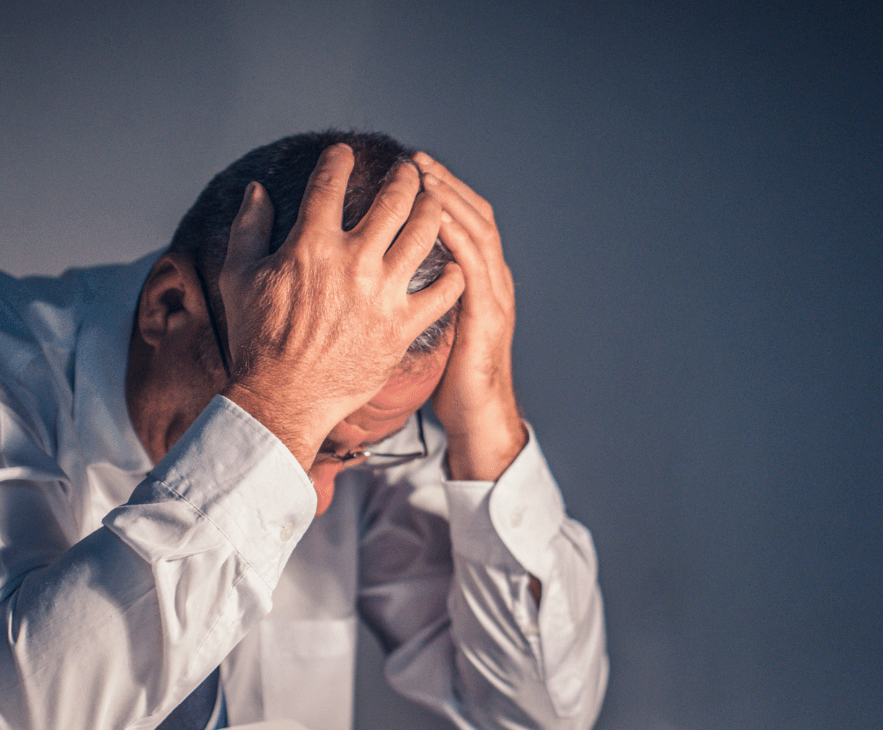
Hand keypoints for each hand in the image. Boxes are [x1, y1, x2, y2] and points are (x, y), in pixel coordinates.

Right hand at [219, 145, 464, 466]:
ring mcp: (382, 294)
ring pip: (424, 235)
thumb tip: (258, 190)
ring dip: (434, 210)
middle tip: (410, 170)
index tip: (345, 153)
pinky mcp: (402, 327)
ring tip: (435, 202)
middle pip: (394, 200)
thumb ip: (249, 227)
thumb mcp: (238, 276)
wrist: (282, 398)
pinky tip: (457, 264)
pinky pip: (443, 293)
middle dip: (406, 176)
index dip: (339, 160)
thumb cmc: (256, 339)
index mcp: (311, 244)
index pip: (330, 183)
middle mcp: (353, 262)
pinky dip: (454, 274)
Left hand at [416, 153, 526, 481]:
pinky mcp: (488, 318)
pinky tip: (437, 220)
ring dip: (451, 200)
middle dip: (445, 184)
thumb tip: (387, 272)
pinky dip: (458, 238)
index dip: (443, 191)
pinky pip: (474, 268)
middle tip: (416, 159)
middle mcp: (493, 281)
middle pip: (475, 215)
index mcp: (480, 280)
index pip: (464, 221)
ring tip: (425, 177)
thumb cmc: (451, 379)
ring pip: (478, 233)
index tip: (413, 167)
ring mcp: (495, 297)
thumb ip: (424, 295)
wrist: (478, 418)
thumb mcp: (436, 327)